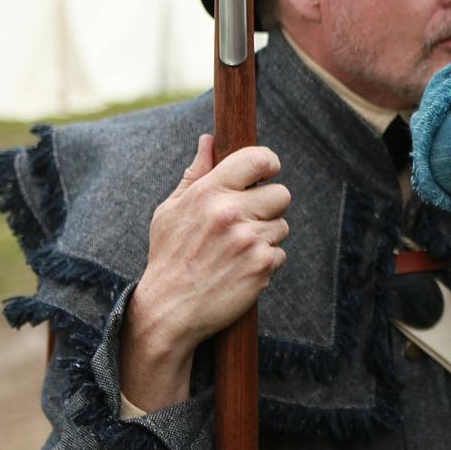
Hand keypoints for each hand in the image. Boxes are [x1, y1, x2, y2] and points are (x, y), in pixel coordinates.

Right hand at [121, 135, 290, 410]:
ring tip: (235, 251)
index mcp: (207, 193)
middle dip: (269, 207)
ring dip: (265, 237)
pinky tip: (239, 270)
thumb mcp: (171, 211)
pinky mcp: (262, 264)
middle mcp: (230, 212)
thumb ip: (195, 174)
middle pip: (281, 194)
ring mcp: (248, 239)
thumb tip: (209, 140)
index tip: (267, 172)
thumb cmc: (169, 256)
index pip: (257, 159)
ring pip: (281, 226)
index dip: (269, 163)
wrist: (170, 309)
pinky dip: (265, 262)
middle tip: (247, 222)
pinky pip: (279, 253)